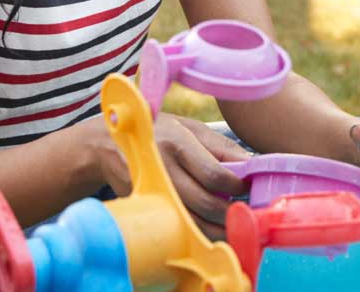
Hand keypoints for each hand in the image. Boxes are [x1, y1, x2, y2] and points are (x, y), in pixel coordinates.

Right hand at [93, 113, 250, 237]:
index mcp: (178, 143)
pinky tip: (211, 224)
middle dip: (232, 210)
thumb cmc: (158, 133)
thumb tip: (252, 164)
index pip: (216, 174)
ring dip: (218, 227)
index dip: (238, 186)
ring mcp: (153, 192)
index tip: (247, 187)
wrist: (106, 145)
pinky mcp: (147, 208)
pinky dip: (200, 231)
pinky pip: (180, 227)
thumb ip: (221, 146)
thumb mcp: (189, 128)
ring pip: (195, 223)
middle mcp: (164, 168)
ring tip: (232, 220)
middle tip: (245, 207)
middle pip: (207, 204)